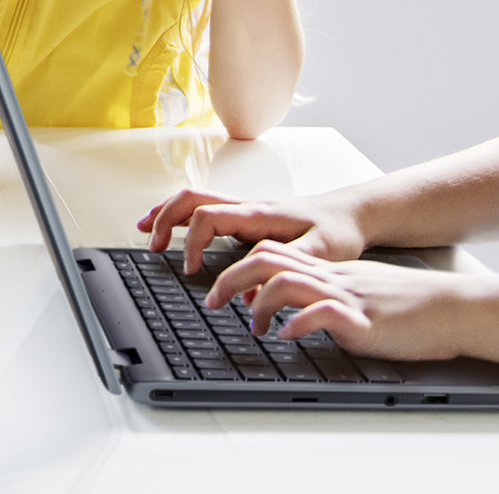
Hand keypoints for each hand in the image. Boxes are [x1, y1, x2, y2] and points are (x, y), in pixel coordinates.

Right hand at [139, 186, 365, 273]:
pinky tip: (175, 229)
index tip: (193, 272)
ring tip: (147, 231)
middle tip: (153, 246)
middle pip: (191, 200)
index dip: (193, 243)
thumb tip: (252, 297)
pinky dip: (183, 216)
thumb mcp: (320, 255)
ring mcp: (245, 209)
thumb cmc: (338, 232)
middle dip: (165, 220)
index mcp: (259, 214)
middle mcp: (247, 207)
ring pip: (194, 200)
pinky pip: (206, 209)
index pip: (208, 218)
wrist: (351, 214)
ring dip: (167, 213)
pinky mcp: (248, 217)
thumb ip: (287, 272)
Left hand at [204, 243, 476, 359]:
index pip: (272, 252)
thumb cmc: (408, 306)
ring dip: (259, 303)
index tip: (218, 287)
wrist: (451, 308)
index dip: (238, 265)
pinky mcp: (364, 318)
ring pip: (287, 281)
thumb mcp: (359, 293)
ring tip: (251, 326)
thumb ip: (327, 296)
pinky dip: (300, 322)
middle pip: (266, 260)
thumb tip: (296, 312)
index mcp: (327, 271)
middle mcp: (330, 277)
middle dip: (230, 278)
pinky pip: (325, 313)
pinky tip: (289, 335)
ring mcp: (346, 295)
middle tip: (212, 302)